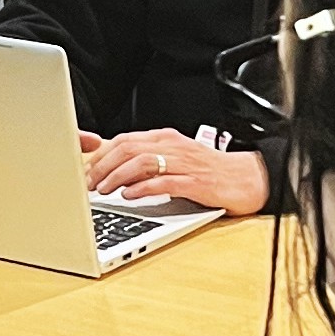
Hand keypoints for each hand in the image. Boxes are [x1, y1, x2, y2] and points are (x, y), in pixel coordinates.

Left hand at [81, 128, 269, 216]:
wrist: (249, 178)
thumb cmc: (210, 171)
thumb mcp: (176, 160)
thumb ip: (150, 161)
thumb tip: (116, 170)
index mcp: (166, 139)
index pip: (125, 140)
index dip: (101, 154)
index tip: (85, 169)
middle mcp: (173, 147)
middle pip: (128, 149)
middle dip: (102, 166)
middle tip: (88, 183)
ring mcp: (185, 164)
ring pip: (141, 163)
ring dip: (117, 176)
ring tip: (103, 190)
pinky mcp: (196, 182)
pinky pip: (164, 182)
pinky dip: (142, 188)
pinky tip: (129, 196)